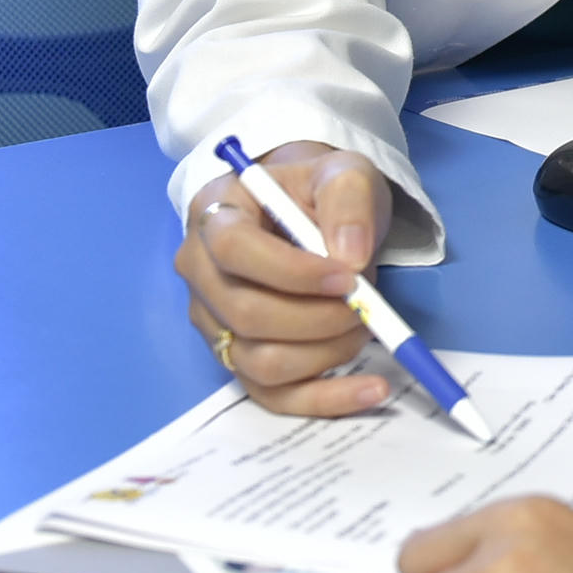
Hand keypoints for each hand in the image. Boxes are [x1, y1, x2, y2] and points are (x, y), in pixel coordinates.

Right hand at [172, 140, 393, 417]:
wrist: (303, 211)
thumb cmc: (316, 192)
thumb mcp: (342, 173)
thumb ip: (348, 200)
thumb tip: (351, 257)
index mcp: (215, 216)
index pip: (234, 250)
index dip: (292, 272)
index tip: (349, 277)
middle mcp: (201, 274)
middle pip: (247, 315)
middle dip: (319, 318)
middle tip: (365, 305)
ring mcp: (214, 323)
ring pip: (260, 362)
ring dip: (326, 353)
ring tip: (364, 327)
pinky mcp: (237, 360)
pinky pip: (273, 396)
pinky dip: (326, 399)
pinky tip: (371, 389)